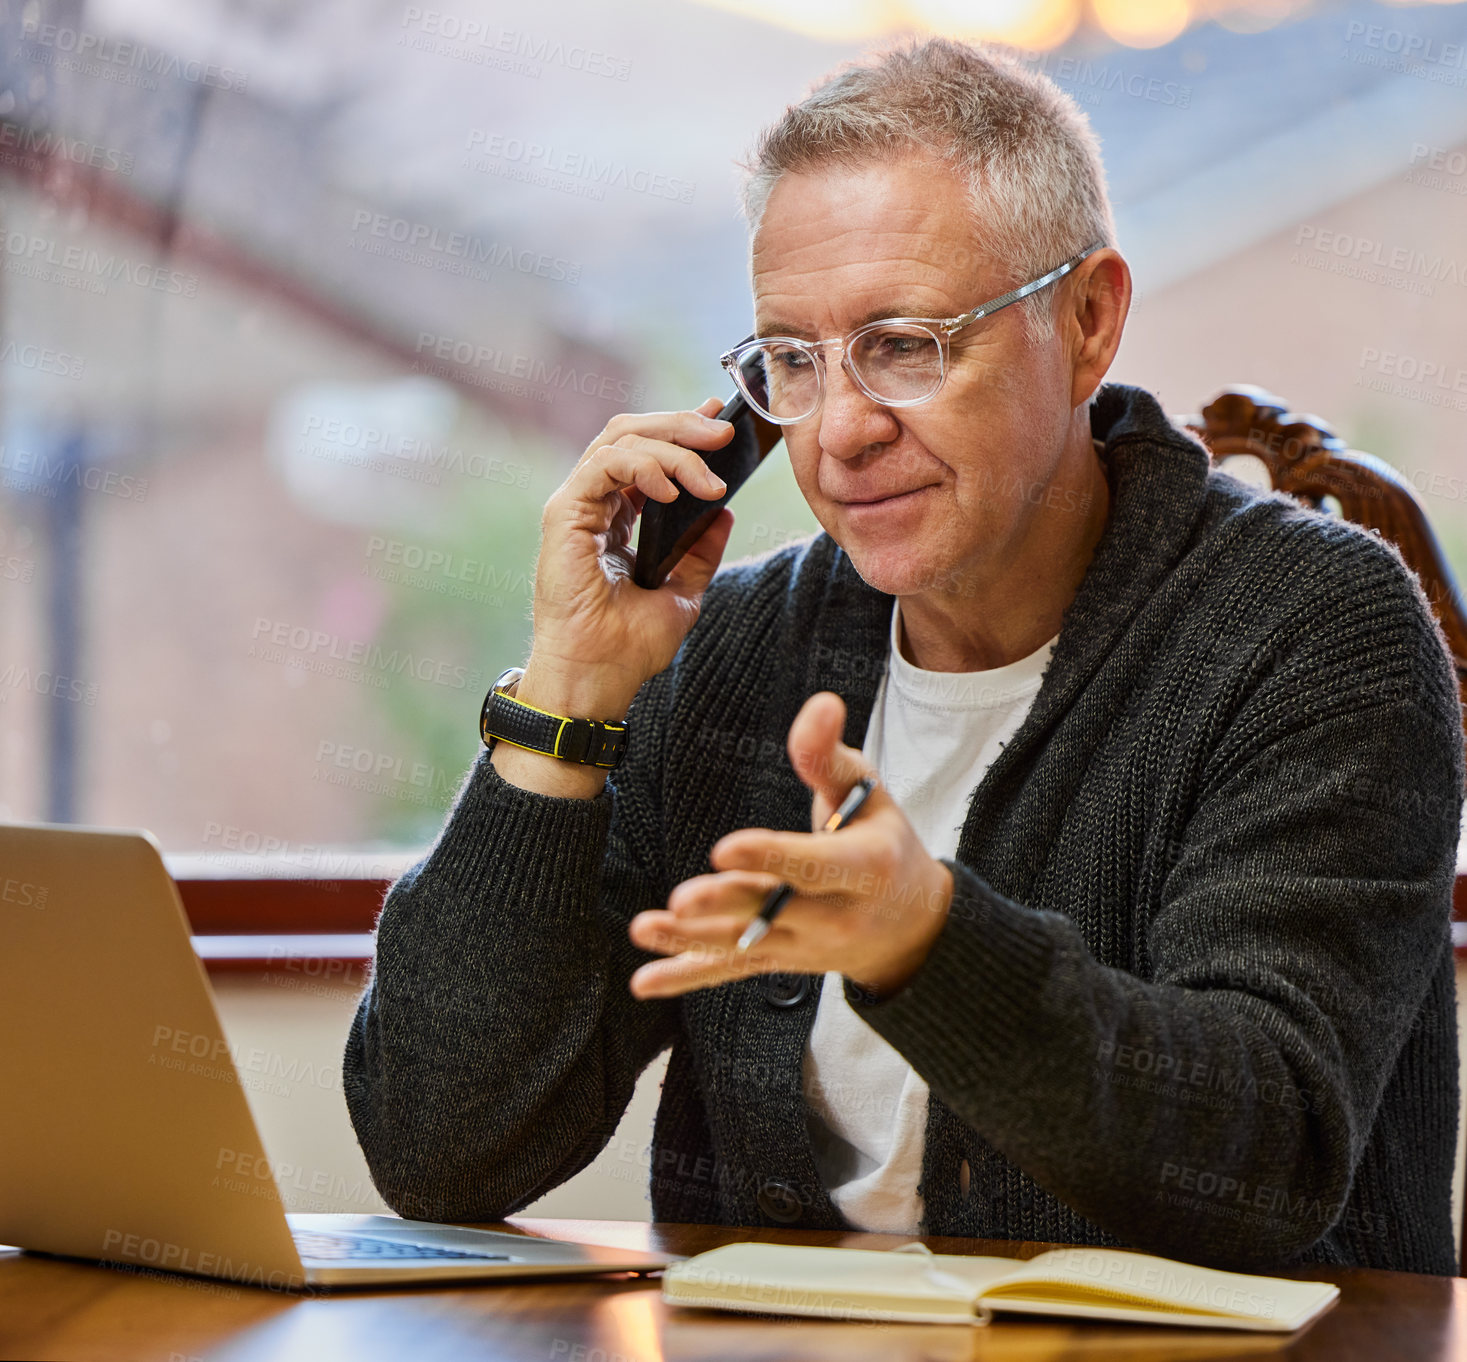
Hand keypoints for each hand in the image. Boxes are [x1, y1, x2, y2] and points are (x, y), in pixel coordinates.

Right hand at [529, 398, 737, 708]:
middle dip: (682, 425)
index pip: (644, 453)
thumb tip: (723, 513)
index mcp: (614, 518)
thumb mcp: (683, 593)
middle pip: (632, 433)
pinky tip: (673, 490)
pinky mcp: (565, 514)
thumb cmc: (628, 647)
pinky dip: (644, 465)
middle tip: (724, 434)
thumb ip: (699, 552)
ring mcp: (576, 506)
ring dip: (673, 445)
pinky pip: (605, 465)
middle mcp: (593, 505)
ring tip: (710, 470)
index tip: (721, 423)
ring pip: (621, 439)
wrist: (598, 677)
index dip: (681, 429)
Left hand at [627, 692, 954, 999]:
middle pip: (774, 909)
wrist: (913, 926)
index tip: (724, 848)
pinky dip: (687, 976)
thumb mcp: (869, 792)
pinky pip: (731, 970)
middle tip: (682, 898)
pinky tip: (644, 983)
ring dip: (691, 939)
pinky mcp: (781, 961)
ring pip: (744, 943)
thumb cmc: (883, 840)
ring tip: (646, 928)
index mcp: (866, 868)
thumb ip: (831, 754)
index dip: (770, 856)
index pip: (814, 864)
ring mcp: (806, 946)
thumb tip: (822, 702)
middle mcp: (837, 915)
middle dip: (726, 904)